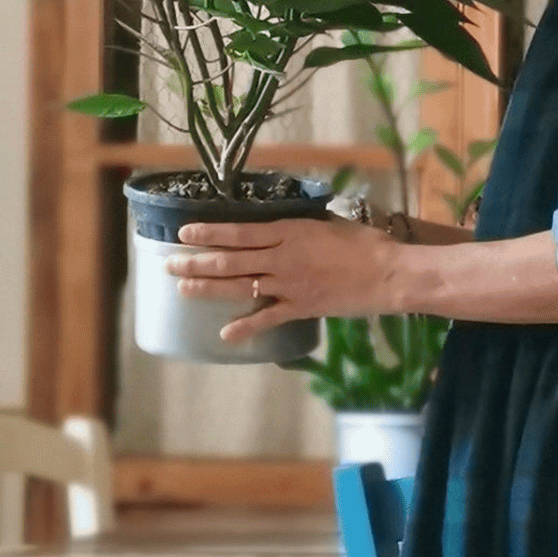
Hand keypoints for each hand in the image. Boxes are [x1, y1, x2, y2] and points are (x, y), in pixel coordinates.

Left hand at [166, 216, 402, 342]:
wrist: (388, 274)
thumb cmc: (365, 243)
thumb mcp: (328, 222)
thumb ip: (301, 225)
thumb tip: (284, 224)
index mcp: (287, 232)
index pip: (238, 232)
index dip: (208, 234)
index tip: (184, 233)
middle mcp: (281, 258)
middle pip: (229, 261)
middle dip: (196, 262)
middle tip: (169, 265)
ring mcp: (289, 286)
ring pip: (239, 286)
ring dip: (208, 288)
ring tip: (182, 289)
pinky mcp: (302, 308)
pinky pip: (267, 318)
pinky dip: (246, 326)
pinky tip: (225, 333)